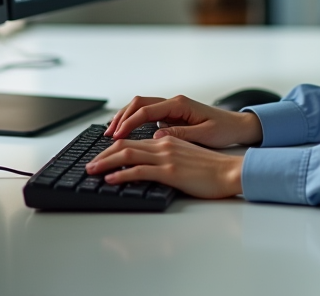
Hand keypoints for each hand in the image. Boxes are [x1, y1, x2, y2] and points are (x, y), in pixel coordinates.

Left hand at [85, 135, 243, 198]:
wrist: (229, 171)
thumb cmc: (211, 168)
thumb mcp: (186, 156)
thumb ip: (167, 156)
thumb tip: (149, 164)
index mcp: (167, 140)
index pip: (133, 140)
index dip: (113, 147)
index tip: (101, 156)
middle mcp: (164, 144)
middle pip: (125, 144)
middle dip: (103, 154)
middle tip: (90, 164)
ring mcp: (166, 157)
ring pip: (128, 154)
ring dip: (106, 162)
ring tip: (92, 170)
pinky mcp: (170, 171)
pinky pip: (140, 170)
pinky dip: (121, 174)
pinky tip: (111, 179)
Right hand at [106, 94, 262, 147]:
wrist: (238, 125)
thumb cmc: (224, 129)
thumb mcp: (204, 135)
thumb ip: (180, 135)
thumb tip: (157, 136)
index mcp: (180, 104)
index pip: (147, 110)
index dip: (129, 123)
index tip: (117, 136)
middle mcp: (174, 102)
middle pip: (139, 103)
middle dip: (121, 117)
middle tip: (109, 134)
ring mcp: (172, 107)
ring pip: (141, 106)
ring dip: (126, 117)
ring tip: (112, 133)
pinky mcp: (172, 114)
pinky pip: (148, 113)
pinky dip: (134, 120)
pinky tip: (127, 132)